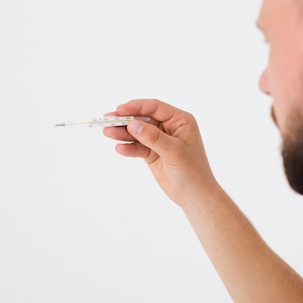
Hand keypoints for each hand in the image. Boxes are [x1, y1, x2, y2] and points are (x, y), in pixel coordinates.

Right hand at [103, 99, 218, 207]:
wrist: (195, 196)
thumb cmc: (193, 171)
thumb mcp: (174, 152)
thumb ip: (153, 137)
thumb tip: (133, 124)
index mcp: (180, 121)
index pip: (155, 108)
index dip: (137, 107)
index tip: (120, 109)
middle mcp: (169, 128)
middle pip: (143, 119)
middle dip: (126, 120)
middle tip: (107, 120)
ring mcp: (159, 141)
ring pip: (138, 133)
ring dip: (123, 133)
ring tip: (107, 132)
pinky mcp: (152, 153)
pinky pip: (137, 147)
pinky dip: (129, 148)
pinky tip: (120, 149)